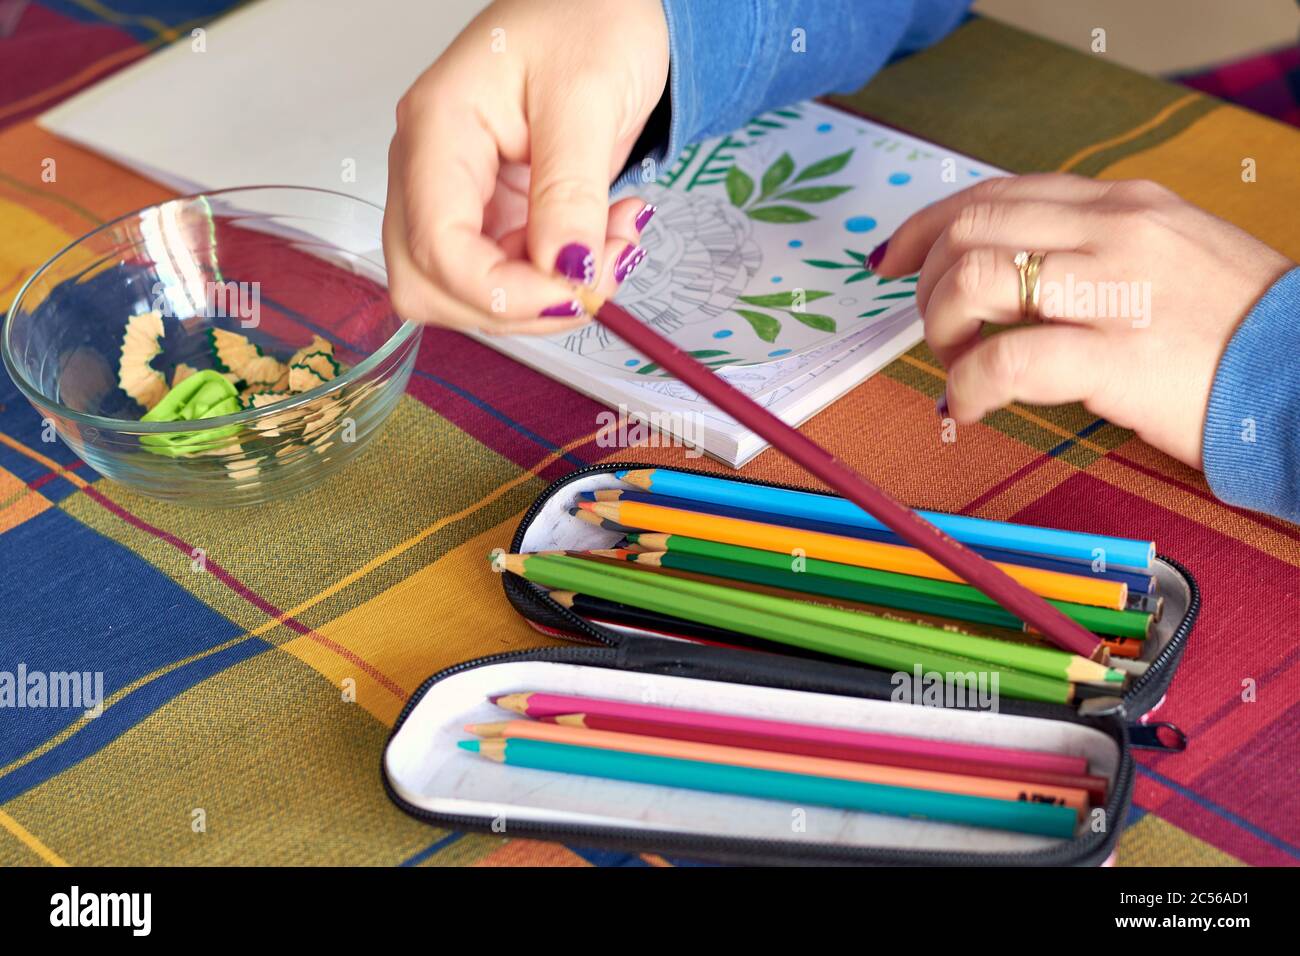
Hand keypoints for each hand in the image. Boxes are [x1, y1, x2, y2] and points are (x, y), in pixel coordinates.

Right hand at [384, 0, 668, 334]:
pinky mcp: (488, 215)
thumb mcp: (589, 98)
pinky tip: (597, 242)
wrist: (606, 5)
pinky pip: (505, 278)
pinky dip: (554, 281)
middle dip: (519, 303)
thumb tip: (566, 271)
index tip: (575, 290)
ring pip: (466, 294)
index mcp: (437, 127)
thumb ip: (571, 191)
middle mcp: (429, 167)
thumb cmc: (590, 19)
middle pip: (432, 284)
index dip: (502, 291)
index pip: (435, 247)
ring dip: (543, 296)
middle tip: (597, 273)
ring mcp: (455, 196)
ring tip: (609, 245)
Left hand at [872, 173, 1293, 468]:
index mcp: (1121, 204)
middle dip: (926, 280)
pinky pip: (1002, 360)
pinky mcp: (1115, 356)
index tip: (896, 260)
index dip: (928, 226)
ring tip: (959, 364)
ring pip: (973, 279)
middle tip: (936, 328)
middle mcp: (1112, 231)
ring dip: (941, 327)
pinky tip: (974, 406)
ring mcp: (1113, 290)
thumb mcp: (1168, 253)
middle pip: (969, 229)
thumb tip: (1012, 267)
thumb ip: (1094, 247)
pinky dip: (968, 386)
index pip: (996, 194)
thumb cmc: (1235, 328)